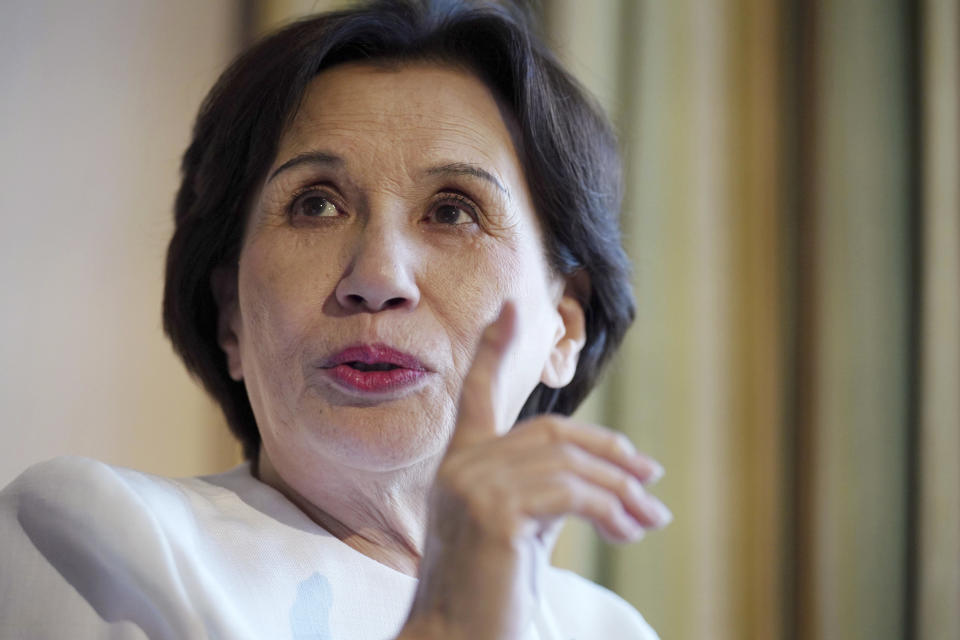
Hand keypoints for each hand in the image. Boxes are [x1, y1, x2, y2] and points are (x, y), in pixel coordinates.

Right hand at [400, 302, 669, 639]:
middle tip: (650, 480)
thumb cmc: (489, 594)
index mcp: (461, 462)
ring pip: (570, 465)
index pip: (477, 393)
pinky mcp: (495, 513)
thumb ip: (547, 490)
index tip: (510, 306)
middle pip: (554, 432)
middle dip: (611, 453)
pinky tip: (628, 531)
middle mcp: (462, 465)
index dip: (493, 348)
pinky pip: (572, 495)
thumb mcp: (518, 529)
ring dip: (622, 491)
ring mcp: (473, 486)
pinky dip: (611, 509)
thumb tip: (618, 478)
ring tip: (648, 519)